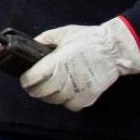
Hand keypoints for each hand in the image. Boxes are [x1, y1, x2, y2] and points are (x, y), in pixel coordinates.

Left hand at [20, 17, 139, 111]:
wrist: (114, 49)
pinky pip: (70, 106)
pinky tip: (68, 91)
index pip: (31, 80)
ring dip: (50, 95)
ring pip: (53, 101)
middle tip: (37, 82)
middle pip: (39, 93)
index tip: (26, 77)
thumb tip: (31, 45)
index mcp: (55, 63)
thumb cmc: (89, 39)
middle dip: (35, 88)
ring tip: (53, 85)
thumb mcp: (63, 33)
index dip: (25, 79)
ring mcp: (76, 92)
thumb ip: (44, 39)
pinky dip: (66, 101)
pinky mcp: (87, 98)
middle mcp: (63, 80)